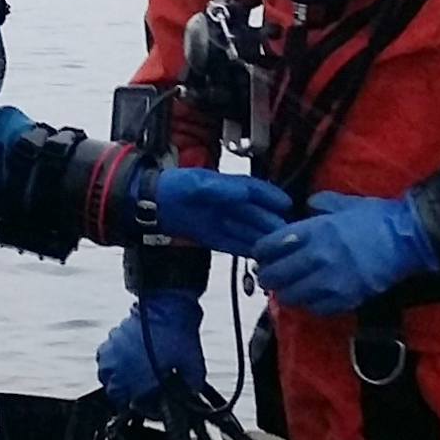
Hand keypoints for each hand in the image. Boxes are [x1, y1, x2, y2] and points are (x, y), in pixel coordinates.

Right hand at [96, 289, 207, 403]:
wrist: (168, 302)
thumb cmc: (177, 331)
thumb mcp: (192, 361)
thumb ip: (193, 382)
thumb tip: (193, 389)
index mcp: (137, 379)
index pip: (133, 404)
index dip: (144, 407)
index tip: (152, 404)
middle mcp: (119, 368)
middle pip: (114, 393)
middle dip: (126, 395)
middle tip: (140, 392)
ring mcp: (112, 352)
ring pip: (105, 375)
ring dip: (115, 379)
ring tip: (129, 377)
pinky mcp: (112, 337)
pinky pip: (104, 356)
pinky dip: (111, 360)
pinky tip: (124, 359)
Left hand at [146, 167, 293, 253]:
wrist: (149, 203)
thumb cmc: (172, 187)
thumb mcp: (196, 184)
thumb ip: (221, 188)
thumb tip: (244, 193)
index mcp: (225, 187)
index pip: (255, 191)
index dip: (272, 197)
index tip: (287, 204)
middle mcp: (225, 203)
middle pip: (254, 214)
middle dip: (271, 223)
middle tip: (289, 234)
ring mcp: (218, 220)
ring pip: (246, 230)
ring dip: (261, 239)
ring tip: (279, 249)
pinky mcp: (209, 235)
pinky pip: (232, 243)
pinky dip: (244, 248)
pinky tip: (257, 255)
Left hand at [251, 190, 434, 316]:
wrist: (407, 240)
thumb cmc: (378, 219)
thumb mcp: (345, 203)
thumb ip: (321, 204)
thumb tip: (308, 206)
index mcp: (314, 230)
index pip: (271, 245)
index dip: (261, 252)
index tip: (262, 254)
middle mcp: (317, 256)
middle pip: (274, 274)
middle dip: (267, 275)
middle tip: (269, 275)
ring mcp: (330, 280)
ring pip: (290, 295)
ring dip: (285, 293)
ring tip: (288, 289)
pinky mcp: (344, 298)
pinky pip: (314, 308)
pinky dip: (308, 305)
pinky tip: (310, 298)